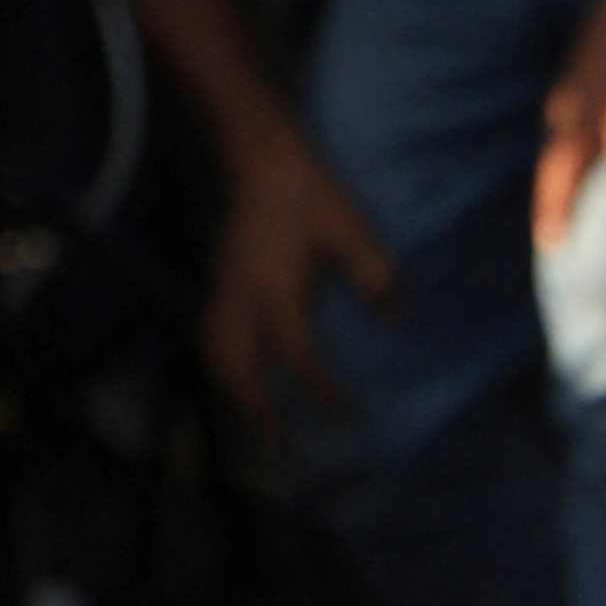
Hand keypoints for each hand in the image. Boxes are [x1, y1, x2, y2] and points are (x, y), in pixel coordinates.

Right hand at [198, 133, 392, 420]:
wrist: (263, 161)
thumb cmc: (313, 196)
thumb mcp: (354, 233)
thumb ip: (375, 277)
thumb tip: (394, 318)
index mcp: (276, 288)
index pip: (296, 354)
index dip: (318, 390)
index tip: (344, 414)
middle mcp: (242, 295)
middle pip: (237, 365)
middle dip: (256, 407)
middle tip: (279, 443)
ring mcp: (223, 288)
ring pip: (215, 351)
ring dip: (233, 389)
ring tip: (257, 420)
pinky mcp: (219, 281)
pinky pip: (210, 333)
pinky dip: (222, 363)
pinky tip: (241, 376)